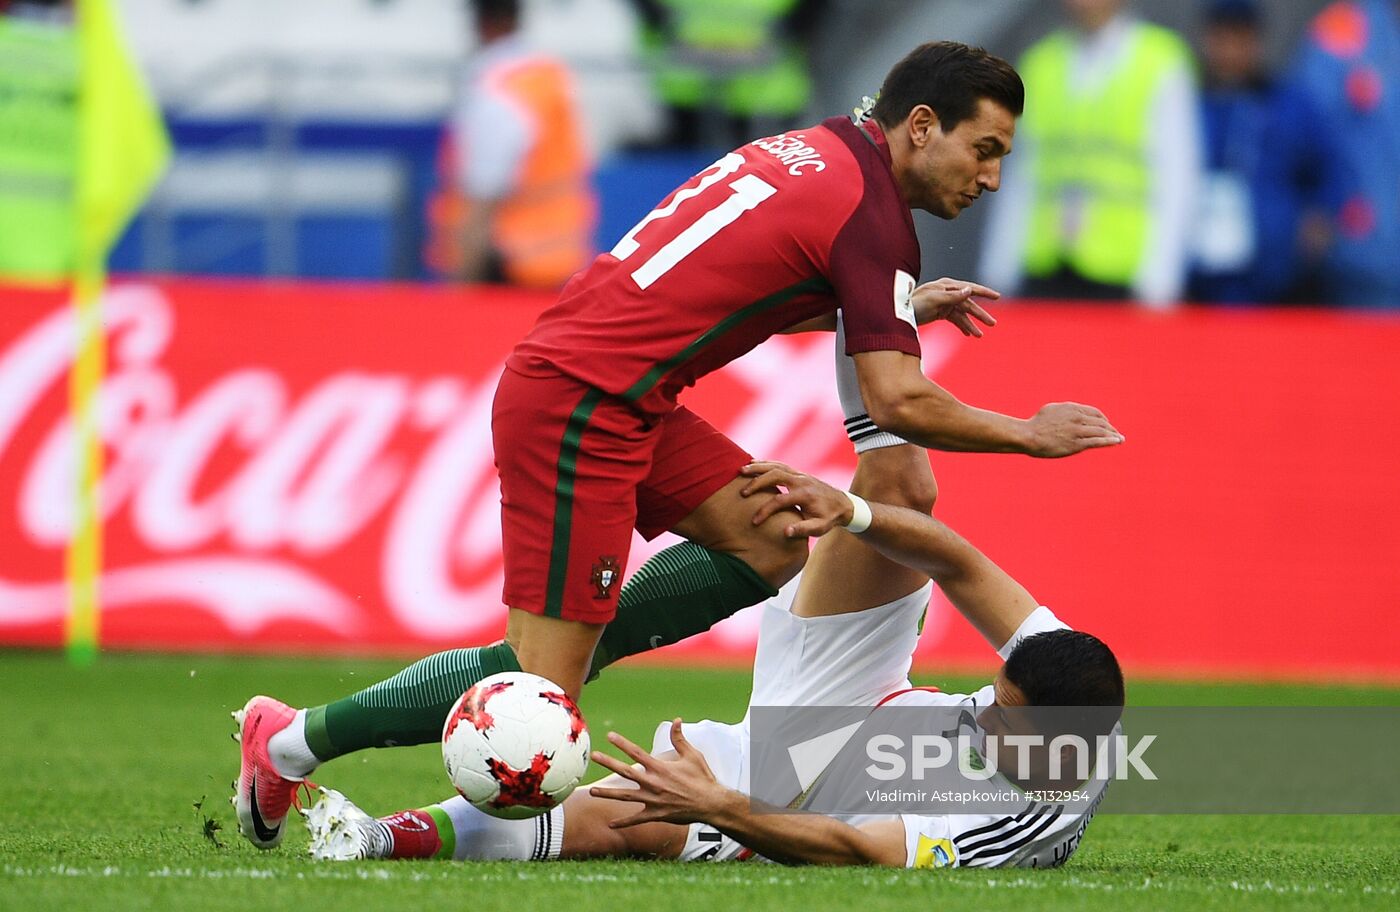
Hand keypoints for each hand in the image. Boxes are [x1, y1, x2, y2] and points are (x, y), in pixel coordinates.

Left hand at [588, 720, 729, 827]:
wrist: (711, 803)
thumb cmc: (702, 778)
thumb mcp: (692, 755)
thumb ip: (680, 738)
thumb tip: (676, 720)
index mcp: (660, 767)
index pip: (636, 753)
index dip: (622, 743)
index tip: (609, 736)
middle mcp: (653, 783)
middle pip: (625, 772)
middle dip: (608, 763)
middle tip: (594, 756)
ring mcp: (653, 800)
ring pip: (625, 796)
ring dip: (607, 793)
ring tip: (592, 791)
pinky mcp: (656, 815)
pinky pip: (636, 819)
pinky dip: (623, 822)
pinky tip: (611, 824)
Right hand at [740, 461, 853, 538]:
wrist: (842, 503)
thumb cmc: (829, 517)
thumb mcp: (820, 527)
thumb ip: (804, 529)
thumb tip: (785, 532)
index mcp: (805, 495)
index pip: (780, 500)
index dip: (765, 510)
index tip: (754, 521)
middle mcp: (801, 480)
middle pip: (775, 475)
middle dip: (757, 482)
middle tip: (742, 492)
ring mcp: (799, 474)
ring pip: (775, 465)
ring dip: (757, 467)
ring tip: (740, 470)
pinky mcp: (797, 473)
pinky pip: (778, 464)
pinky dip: (764, 463)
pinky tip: (752, 464)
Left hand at [911, 278, 999, 337]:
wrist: (899, 313)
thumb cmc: (915, 303)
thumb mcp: (934, 299)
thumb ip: (953, 296)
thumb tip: (969, 290)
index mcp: (947, 286)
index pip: (970, 288)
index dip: (984, 292)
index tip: (997, 296)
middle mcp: (948, 293)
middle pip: (969, 304)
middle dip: (980, 315)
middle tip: (992, 324)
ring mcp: (944, 303)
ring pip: (962, 314)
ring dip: (971, 324)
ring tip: (980, 336)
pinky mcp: (940, 313)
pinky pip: (955, 320)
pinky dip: (961, 327)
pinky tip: (968, 334)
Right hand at [1026, 403, 1124, 457]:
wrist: (1029, 436)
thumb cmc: (1036, 423)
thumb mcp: (1052, 410)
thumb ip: (1065, 411)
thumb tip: (1072, 412)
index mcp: (1072, 408)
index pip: (1095, 412)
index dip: (1103, 419)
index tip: (1107, 424)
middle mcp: (1078, 418)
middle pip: (1100, 422)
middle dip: (1110, 428)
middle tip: (1116, 433)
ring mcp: (1078, 431)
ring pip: (1101, 431)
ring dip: (1113, 434)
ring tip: (1121, 439)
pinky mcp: (1077, 444)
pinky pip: (1098, 441)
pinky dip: (1110, 440)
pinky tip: (1117, 441)